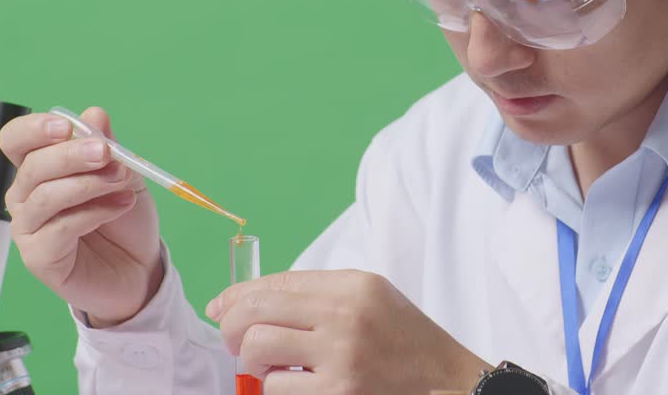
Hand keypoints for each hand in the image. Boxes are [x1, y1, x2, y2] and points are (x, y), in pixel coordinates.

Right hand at [0, 107, 163, 326]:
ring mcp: (29, 228)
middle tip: (107, 153)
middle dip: (71, 155)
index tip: (66, 126)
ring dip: (87, 183)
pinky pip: (59, 228)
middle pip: (31, 166)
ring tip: (122, 182)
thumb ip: (108, 146)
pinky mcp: (38, 257)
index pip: (16, 140)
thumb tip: (94, 115)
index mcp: (40, 168)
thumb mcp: (125, 175)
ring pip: (43, 196)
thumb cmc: (125, 219)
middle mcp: (26, 196)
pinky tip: (119, 207)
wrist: (139, 266)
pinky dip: (94, 213)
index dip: (34, 129)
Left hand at [207, 270, 489, 393]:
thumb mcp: (371, 298)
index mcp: (353, 284)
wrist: (446, 381)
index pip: (277, 282)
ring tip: (272, 365)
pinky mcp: (337, 393)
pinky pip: (278, 387)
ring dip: (255, 362)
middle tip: (236, 341)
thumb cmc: (405, 341)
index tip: (220, 308)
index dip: (238, 295)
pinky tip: (300, 384)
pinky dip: (279, 387)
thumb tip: (246, 302)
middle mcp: (345, 314)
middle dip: (233, 327)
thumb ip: (319, 294)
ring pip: (259, 350)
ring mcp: (340, 356)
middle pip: (256, 312)